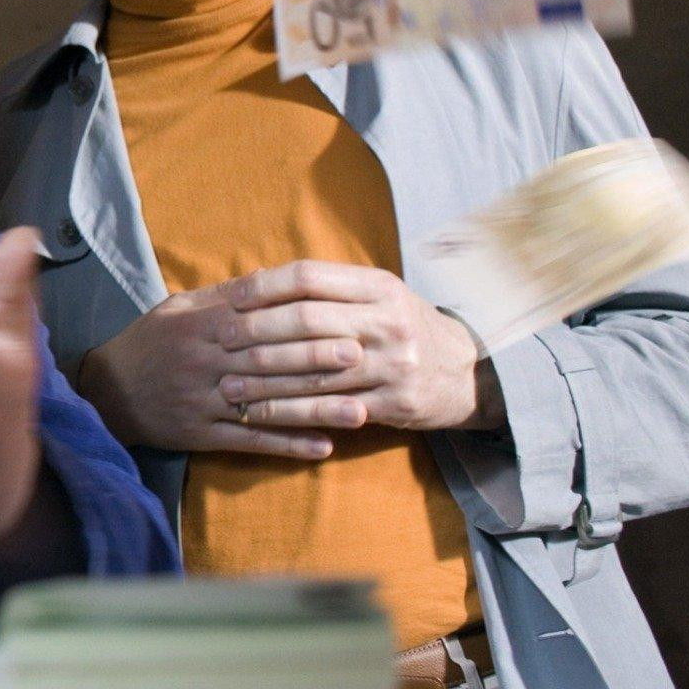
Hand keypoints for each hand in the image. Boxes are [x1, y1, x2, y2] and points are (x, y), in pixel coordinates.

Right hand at [77, 283, 347, 458]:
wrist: (108, 392)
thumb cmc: (151, 343)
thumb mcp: (179, 308)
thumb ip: (225, 296)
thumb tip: (272, 280)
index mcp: (201, 327)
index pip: (260, 324)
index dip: (304, 326)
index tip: (345, 323)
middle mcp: (204, 364)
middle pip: (269, 364)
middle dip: (318, 362)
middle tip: (363, 358)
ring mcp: (204, 403)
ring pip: (267, 407)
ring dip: (315, 410)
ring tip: (359, 412)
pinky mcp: (202, 435)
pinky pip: (250, 442)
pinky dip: (287, 446)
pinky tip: (322, 447)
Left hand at [216, 261, 504, 432]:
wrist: (466, 373)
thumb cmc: (402, 327)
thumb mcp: (376, 296)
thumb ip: (326, 289)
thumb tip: (254, 281)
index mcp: (379, 286)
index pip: (310, 276)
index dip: (265, 286)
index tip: (231, 298)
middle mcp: (387, 321)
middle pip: (307, 321)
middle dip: (256, 331)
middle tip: (221, 340)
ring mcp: (392, 364)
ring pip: (313, 369)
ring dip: (263, 378)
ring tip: (226, 383)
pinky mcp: (392, 402)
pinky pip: (328, 407)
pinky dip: (287, 410)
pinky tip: (257, 412)